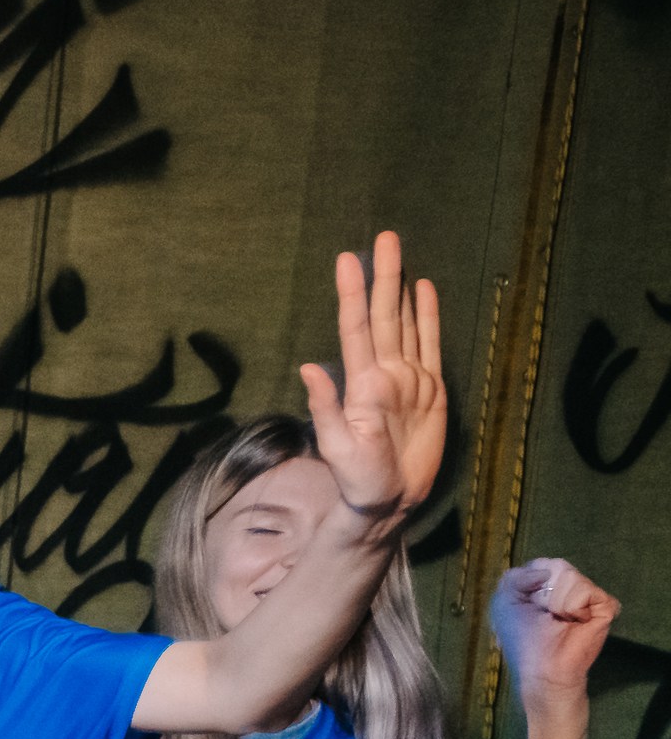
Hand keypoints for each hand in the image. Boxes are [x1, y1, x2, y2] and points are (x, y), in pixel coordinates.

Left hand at [301, 231, 444, 519]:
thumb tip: (308, 368)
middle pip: (384, 315)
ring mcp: (408, 378)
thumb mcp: (338, 448)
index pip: (356, 329)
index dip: (353, 294)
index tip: (347, 259)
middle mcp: (385, 373)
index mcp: (362, 384)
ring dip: (402, 288)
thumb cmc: (359, 480)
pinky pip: (430, 344)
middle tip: (384, 237)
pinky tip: (424, 290)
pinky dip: (427, 317)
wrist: (390, 501)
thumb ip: (325, 408)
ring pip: (405, 323)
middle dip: (383, 276)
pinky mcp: (431, 388)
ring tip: (398, 252)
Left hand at [492, 558, 616, 713]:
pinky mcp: (605, 606)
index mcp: (547, 586)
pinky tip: (574, 621)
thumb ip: (515, 578)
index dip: (529, 581)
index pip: (542, 564)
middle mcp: (570, 587)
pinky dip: (573, 606)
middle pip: (557, 565)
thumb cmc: (522, 639)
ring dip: (556, 601)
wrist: (542, 668)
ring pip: (571, 576)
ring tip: (558, 620)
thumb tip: (546, 571)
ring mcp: (589, 596)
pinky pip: (587, 590)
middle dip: (542, 591)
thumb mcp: (505, 603)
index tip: (527, 604)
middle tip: (543, 614)